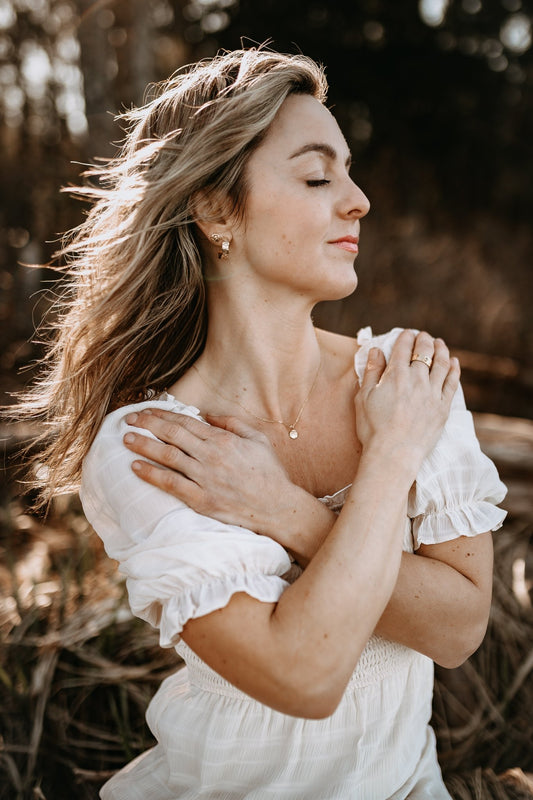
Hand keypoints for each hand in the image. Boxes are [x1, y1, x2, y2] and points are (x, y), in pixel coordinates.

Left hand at [123, 409, 294, 533]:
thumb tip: (207, 415)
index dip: (163, 415)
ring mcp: (206, 479)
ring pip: (168, 457)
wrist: (278, 508)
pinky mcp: (202, 500)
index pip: (186, 423)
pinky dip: (152, 474)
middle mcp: (212, 456)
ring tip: (126, 439)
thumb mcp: (258, 439)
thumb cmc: (270, 473)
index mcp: (224, 440)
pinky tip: (136, 467)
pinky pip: (171, 484)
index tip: (146, 411)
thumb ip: (232, 424)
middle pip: (172, 435)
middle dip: (147, 425)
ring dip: (144, 446)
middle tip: (128, 420)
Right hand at [355, 330, 459, 473]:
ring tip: (440, 343)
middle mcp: (417, 379)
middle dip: (423, 339)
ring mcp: (432, 393)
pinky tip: (454, 362)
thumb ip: (372, 371)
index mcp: (396, 375)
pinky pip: (452, 383)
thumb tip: (376, 350)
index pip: (403, 348)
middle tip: (423, 335)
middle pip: (424, 351)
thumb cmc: (373, 428)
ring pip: (442, 363)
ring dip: (441, 349)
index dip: (405, 337)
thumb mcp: (364, 397)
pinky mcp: (443, 407)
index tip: (406, 334)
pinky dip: (454, 370)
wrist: (393, 454)